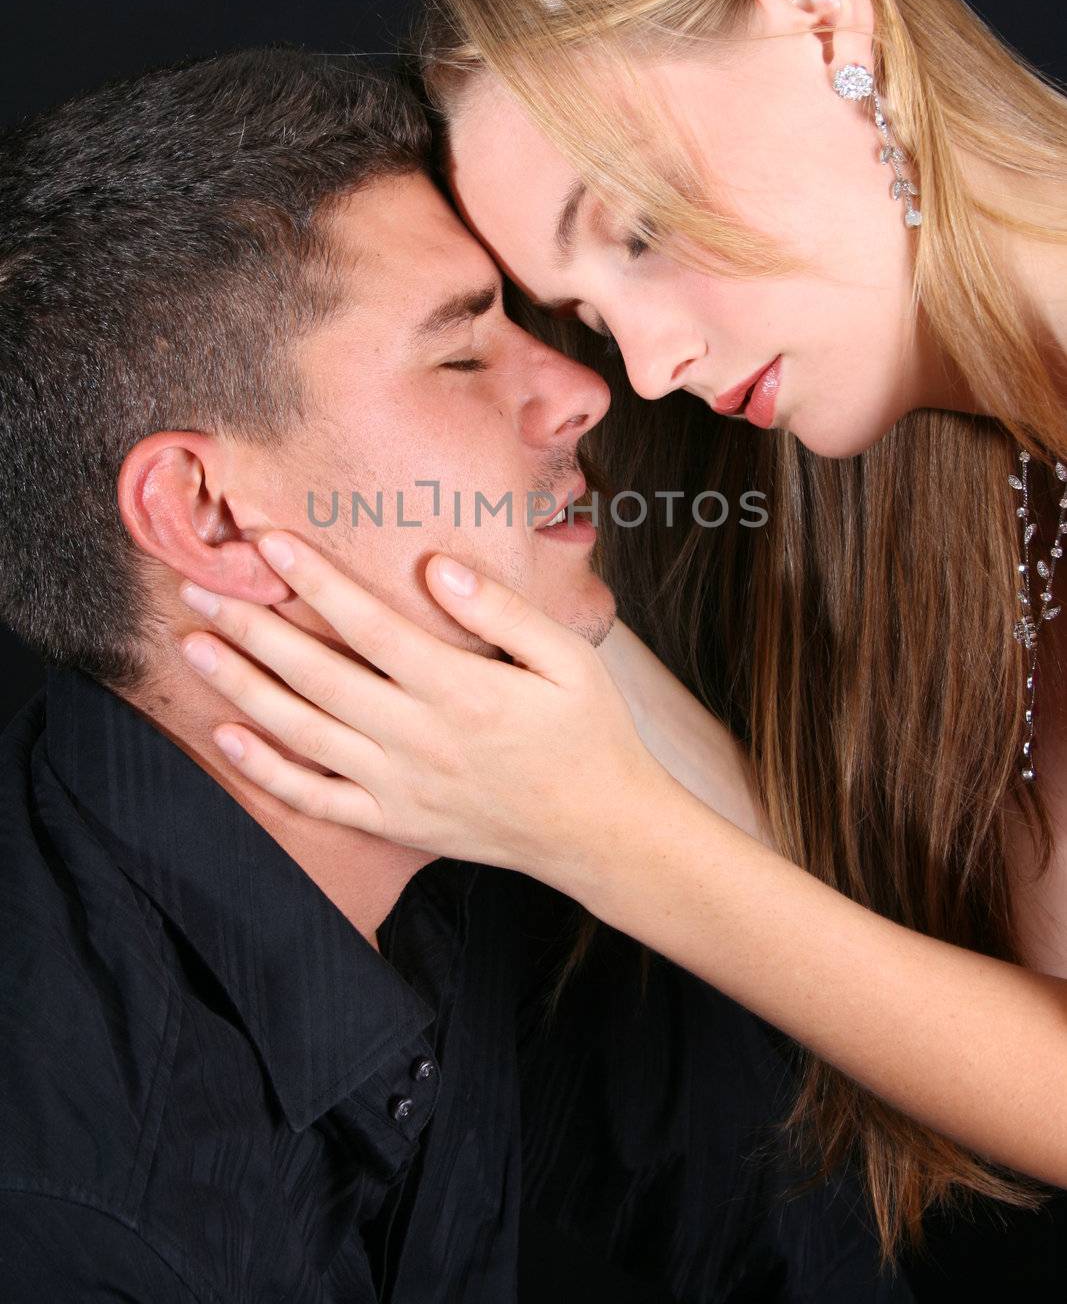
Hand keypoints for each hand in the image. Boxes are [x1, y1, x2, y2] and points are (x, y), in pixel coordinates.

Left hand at [178, 532, 672, 885]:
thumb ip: (502, 610)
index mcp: (462, 690)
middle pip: (316, 675)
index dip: (315, 580)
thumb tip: (438, 565)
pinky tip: (228, 736)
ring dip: (242, 687)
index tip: (269, 542)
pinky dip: (266, 770)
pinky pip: (315, 798)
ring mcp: (400, 787)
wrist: (600, 831)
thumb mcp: (569, 659)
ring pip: (302, 733)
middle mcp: (419, 739)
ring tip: (195, 646)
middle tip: (198, 588)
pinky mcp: (393, 822)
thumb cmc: (590, 733)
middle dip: (252, 626)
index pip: (369, 625)